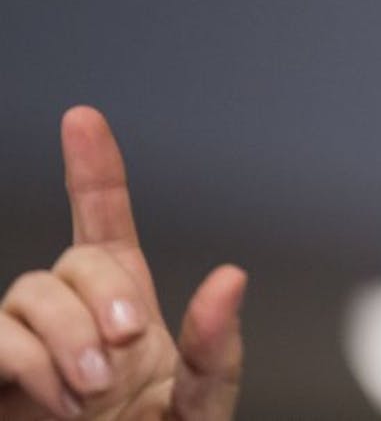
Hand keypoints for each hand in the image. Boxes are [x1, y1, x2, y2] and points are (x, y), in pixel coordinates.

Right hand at [0, 106, 245, 419]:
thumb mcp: (200, 408)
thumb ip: (218, 350)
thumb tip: (229, 277)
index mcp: (127, 311)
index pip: (105, 225)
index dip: (93, 169)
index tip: (84, 118)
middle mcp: (73, 320)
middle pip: (73, 262)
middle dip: (103, 298)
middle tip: (124, 354)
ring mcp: (27, 351)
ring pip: (28, 293)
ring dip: (64, 337)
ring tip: (89, 394)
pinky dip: (20, 359)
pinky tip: (55, 395)